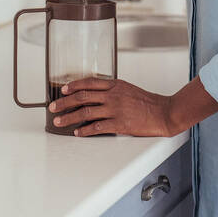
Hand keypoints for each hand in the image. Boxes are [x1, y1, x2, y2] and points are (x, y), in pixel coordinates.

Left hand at [49, 77, 174, 136]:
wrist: (164, 112)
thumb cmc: (148, 102)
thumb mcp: (129, 89)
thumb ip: (113, 90)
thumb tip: (96, 95)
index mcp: (116, 85)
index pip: (89, 82)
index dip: (73, 86)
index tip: (63, 90)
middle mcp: (113, 95)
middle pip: (82, 97)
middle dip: (64, 102)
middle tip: (53, 107)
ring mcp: (116, 109)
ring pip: (85, 112)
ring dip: (69, 117)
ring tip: (60, 122)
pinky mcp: (119, 124)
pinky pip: (97, 127)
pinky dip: (84, 131)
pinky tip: (78, 133)